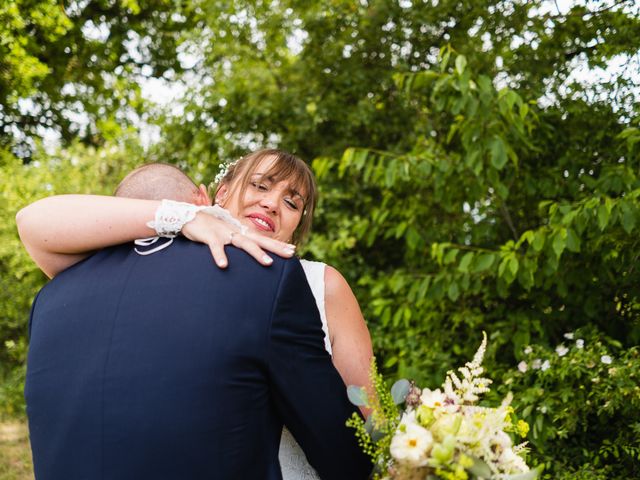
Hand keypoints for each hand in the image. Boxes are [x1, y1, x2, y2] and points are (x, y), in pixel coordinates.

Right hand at [181, 211, 295, 267]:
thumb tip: (250, 251)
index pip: (262, 238)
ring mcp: (224, 233)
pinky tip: (223, 266)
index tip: (293, 250)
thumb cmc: (210, 228)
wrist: (188, 216)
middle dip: (275, 247)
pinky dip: (219, 256)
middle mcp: (236, 231)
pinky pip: (216, 247)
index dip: (277, 244)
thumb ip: (238, 242)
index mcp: (240, 232)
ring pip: (243, 243)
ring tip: (268, 263)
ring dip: (256, 253)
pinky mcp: (210, 236)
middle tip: (290, 254)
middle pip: (259, 240)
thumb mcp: (227, 234)